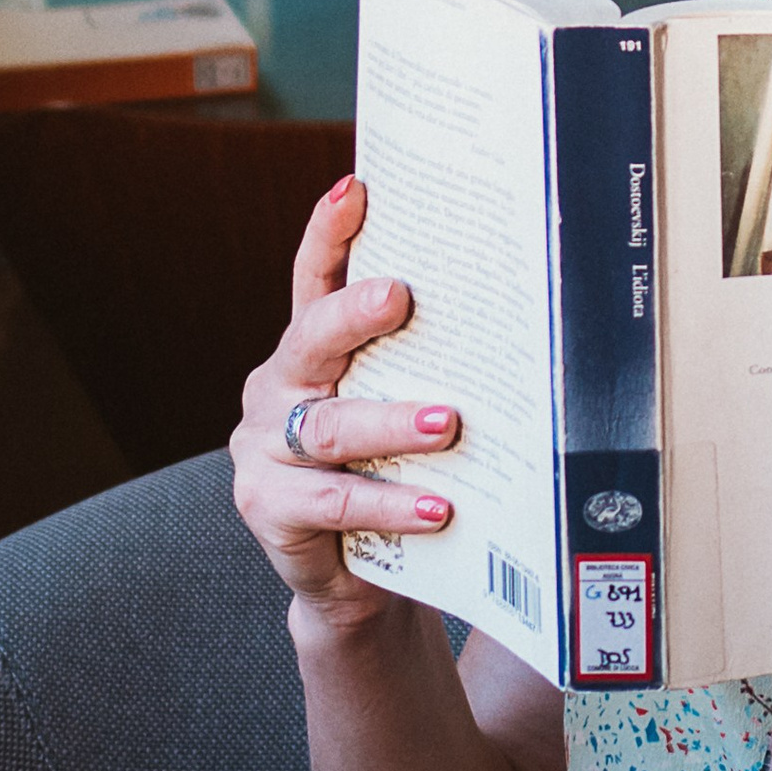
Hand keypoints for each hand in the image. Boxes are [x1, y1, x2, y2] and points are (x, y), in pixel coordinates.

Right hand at [231, 176, 462, 627]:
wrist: (357, 581)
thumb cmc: (391, 478)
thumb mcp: (398, 413)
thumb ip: (421, 370)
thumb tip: (508, 318)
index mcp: (307, 355)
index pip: (313, 283)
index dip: (328, 236)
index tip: (353, 190)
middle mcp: (276, 391)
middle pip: (312, 340)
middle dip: (355, 315)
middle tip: (400, 297)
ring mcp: (263, 450)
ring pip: (331, 428)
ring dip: (392, 424)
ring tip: (449, 423)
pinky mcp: (268, 509)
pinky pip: (334, 504)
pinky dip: (388, 504)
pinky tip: (436, 507)